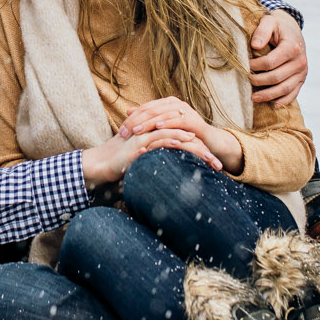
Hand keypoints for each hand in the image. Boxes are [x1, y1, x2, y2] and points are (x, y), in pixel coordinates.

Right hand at [80, 124, 215, 187]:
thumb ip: (158, 168)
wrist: (100, 165)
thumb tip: (171, 185)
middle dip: (205, 152)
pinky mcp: (140, 141)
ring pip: (179, 137)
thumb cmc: (121, 168)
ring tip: (212, 161)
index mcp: (158, 138)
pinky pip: (162, 137)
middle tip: (219, 166)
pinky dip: (177, 140)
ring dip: (198, 149)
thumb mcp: (144, 168)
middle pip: (187, 138)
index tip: (213, 166)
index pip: (184, 141)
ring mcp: (147, 135)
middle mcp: (154, 134)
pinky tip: (189, 144)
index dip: (200, 152)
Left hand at [120, 97, 241, 174]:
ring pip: (161, 115)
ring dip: (147, 123)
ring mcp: (185, 110)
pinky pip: (177, 120)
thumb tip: (128, 111)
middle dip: (136, 122)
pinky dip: (167, 123)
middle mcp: (175, 104)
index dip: (131, 118)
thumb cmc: (184, 135)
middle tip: (124, 132)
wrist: (210, 142)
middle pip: (151, 110)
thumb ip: (148, 119)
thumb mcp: (164, 127)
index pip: (145, 108)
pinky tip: (157, 128)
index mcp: (166, 103)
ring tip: (136, 131)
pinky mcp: (193, 119)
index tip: (120, 130)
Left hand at [248, 10, 306, 105]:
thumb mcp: (270, 22)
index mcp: (292, 47)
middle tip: (246, 80)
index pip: (270, 62)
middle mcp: (300, 61)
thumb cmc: (278, 27)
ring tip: (253, 98)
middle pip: (276, 77)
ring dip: (268, 95)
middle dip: (259, 81)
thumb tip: (255, 46)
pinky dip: (282, 101)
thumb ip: (262, 31)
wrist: (293, 31)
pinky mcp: (302, 79)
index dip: (255, 66)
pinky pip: (293, 94)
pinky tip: (271, 104)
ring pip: (284, 89)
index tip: (245, 65)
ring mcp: (302, 72)